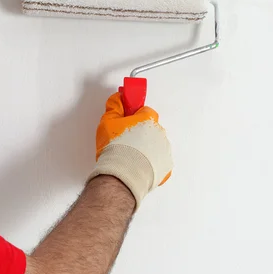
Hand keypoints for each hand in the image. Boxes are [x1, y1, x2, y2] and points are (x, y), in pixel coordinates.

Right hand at [88, 92, 172, 207]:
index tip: (126, 120)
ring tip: (130, 156)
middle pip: (150, 128)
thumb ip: (114, 106)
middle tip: (125, 141)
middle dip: (139, 133)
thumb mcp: (107, 122)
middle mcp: (160, 133)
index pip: (143, 111)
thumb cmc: (116, 149)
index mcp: (148, 119)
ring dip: (145, 149)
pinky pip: (158, 162)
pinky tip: (138, 166)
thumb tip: (118, 98)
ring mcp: (164, 151)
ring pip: (155, 145)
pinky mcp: (165, 167)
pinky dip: (150, 164)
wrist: (122, 175)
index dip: (133, 116)